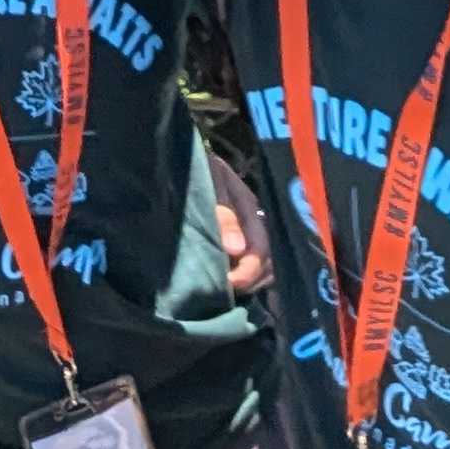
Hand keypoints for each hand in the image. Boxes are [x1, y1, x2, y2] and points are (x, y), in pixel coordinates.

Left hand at [209, 157, 272, 296]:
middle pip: (268, 261)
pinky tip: (230, 287)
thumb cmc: (195, 168)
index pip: (262, 247)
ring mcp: (247, 231)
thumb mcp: (208, 184)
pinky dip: (244, 279)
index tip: (230, 284)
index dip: (248, 270)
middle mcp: (253, 221)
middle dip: (251, 280)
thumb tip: (237, 250)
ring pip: (264, 266)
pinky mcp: (235, 239)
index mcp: (249, 207)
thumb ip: (222, 215)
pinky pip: (250, 265)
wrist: (180, 155)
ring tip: (229, 293)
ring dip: (250, 282)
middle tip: (227, 293)